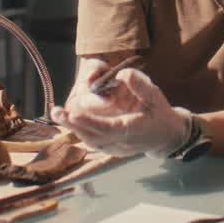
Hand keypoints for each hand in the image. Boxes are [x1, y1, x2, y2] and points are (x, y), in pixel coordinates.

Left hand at [51, 66, 189, 157]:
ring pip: (90, 140)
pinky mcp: (111, 148)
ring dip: (73, 128)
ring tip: (57, 114)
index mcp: (133, 130)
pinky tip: (69, 120)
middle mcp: (122, 142)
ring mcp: (116, 148)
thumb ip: (140, 85)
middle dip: (74, 124)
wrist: (166, 136)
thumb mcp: (155, 96)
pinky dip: (80, 131)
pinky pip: (93, 142)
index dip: (90, 122)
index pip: (108, 128)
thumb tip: (123, 73)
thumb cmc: (159, 113)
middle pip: (94, 136)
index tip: (74, 113)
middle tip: (57, 112)